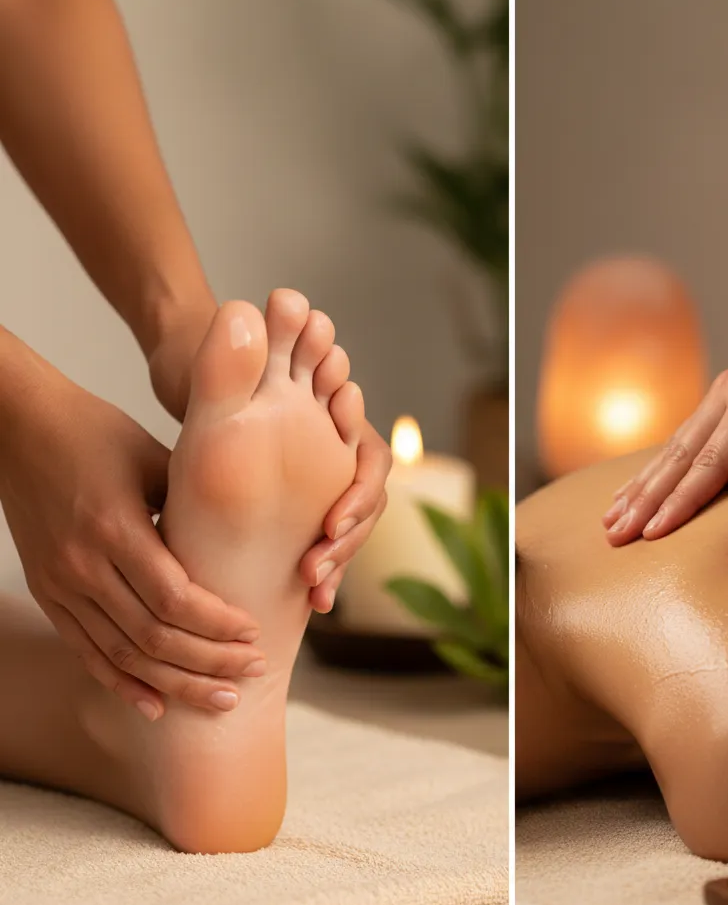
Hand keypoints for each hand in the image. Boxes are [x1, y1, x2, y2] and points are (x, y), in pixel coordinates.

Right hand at [0, 369, 264, 718]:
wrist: (17, 427)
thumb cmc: (97, 432)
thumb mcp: (153, 457)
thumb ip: (194, 502)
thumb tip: (247, 537)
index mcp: (114, 528)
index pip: (174, 599)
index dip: (218, 624)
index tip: (255, 632)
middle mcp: (81, 565)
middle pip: (153, 637)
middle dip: (209, 662)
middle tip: (253, 671)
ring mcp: (60, 585)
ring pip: (122, 655)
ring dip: (176, 682)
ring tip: (221, 699)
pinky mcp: (48, 593)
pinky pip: (86, 651)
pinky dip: (122, 682)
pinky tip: (156, 705)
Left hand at [147, 300, 390, 612]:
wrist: (179, 373)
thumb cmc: (201, 363)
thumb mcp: (222, 359)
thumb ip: (248, 348)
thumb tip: (273, 306)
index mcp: (330, 415)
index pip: (371, 462)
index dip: (358, 495)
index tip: (330, 523)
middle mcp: (333, 443)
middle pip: (365, 501)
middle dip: (350, 535)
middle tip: (318, 564)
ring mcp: (317, 473)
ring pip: (349, 526)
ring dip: (340, 557)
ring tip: (315, 590)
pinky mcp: (295, 502)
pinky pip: (325, 543)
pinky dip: (323, 568)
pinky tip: (308, 598)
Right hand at [603, 311, 727, 544]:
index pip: (711, 460)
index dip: (681, 501)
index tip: (654, 532)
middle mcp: (727, 393)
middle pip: (678, 455)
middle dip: (644, 499)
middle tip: (614, 534)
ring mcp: (718, 394)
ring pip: (671, 447)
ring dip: (640, 485)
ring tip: (611, 518)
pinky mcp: (719, 399)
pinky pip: (680, 438)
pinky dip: (654, 468)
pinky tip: (636, 488)